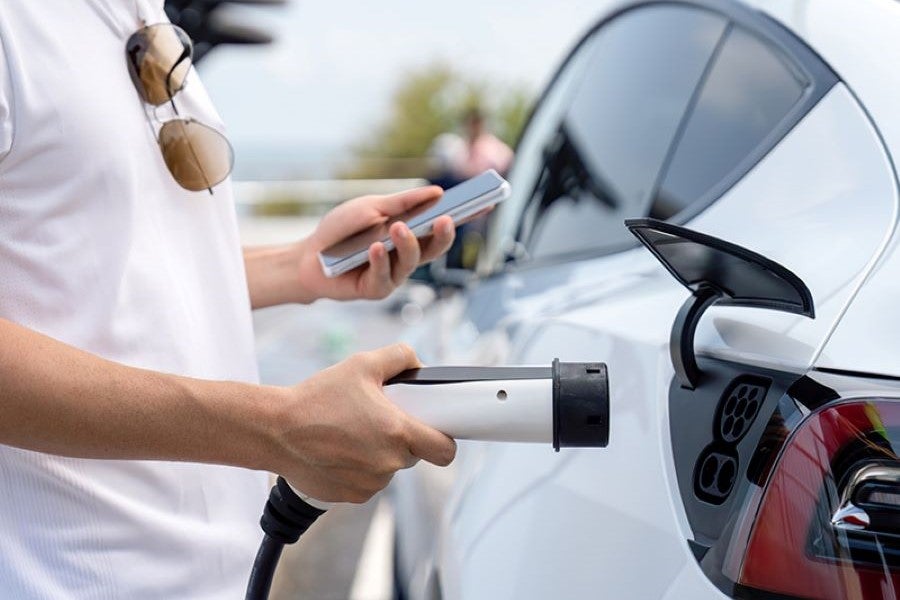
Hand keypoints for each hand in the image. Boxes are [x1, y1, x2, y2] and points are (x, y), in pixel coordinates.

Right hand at [266, 343, 456, 502]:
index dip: (444, 439)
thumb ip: (399, 357)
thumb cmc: (316, 399)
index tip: (434, 429)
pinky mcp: (351, 496)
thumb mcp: (361, 364)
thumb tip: (417, 363)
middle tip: (377, 418)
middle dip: (402, 438)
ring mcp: (370, 484)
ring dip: (379, 453)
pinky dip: (359, 468)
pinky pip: (368, 482)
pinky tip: (338, 449)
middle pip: (414, 455)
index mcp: (398, 433)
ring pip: (389, 468)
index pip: (445, 450)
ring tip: (350, 432)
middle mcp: (388, 464)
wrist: (274, 431)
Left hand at [295, 185, 455, 301]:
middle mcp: (406, 256)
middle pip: (434, 248)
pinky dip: (379, 261)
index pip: (441, 226)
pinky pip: (383, 277)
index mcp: (409, 234)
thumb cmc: (342, 230)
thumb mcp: (371, 207)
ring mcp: (393, 275)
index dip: (465, 216)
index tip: (485, 203)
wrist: (309, 256)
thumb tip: (438, 191)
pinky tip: (374, 248)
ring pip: (410, 262)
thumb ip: (403, 202)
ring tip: (397, 228)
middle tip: (445, 219)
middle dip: (443, 235)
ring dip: (406, 244)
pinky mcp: (375, 290)